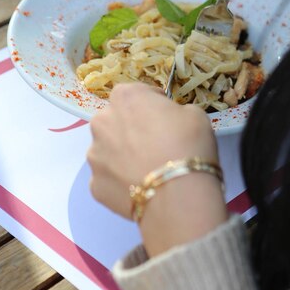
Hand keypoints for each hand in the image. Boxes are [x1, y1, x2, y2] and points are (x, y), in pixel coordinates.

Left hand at [87, 83, 227, 256]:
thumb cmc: (188, 145)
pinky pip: (108, 178)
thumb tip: (169, 120)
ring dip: (122, 155)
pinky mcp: (94, 185)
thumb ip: (174, 111)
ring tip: (147, 170)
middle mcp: (102, 121)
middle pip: (116, 120)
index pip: (136, 94)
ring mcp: (94, 155)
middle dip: (131, 129)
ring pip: (108, 150)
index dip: (152, 105)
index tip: (165, 118)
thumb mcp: (195, 114)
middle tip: (155, 145)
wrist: (178, 196)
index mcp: (125, 97)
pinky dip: (120, 182)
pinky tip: (141, 188)